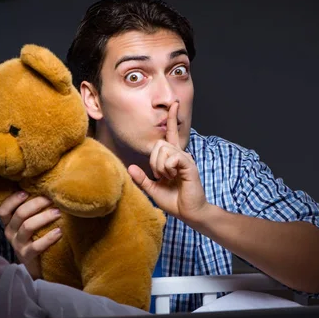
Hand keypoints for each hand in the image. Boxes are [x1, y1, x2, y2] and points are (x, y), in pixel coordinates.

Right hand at [0, 192, 61, 278]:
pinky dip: (48, 237)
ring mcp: (17, 245)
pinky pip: (36, 246)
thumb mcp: (30, 223)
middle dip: (36, 204)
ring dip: (44, 217)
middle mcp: (10, 232)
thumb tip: (47, 190)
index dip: (13, 199)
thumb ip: (33, 210)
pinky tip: (59, 232)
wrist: (37, 266)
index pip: (4, 209)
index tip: (26, 192)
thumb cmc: (36, 238)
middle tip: (52, 199)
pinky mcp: (26, 256)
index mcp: (10, 223)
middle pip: (20, 214)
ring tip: (58, 213)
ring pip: (27, 226)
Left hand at [128, 101, 208, 222]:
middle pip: (159, 143)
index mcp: (172, 159)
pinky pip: (172, 157)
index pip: (171, 134)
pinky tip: (174, 176)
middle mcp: (180, 155)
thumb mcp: (153, 189)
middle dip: (154, 160)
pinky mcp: (189, 165)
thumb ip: (142, 179)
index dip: (172, 119)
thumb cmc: (174, 201)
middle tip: (161, 175)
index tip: (174, 104)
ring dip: (160, 166)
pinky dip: (168, 168)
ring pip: (163, 149)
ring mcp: (185, 159)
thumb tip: (129, 167)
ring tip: (168, 177)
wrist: (189, 213)